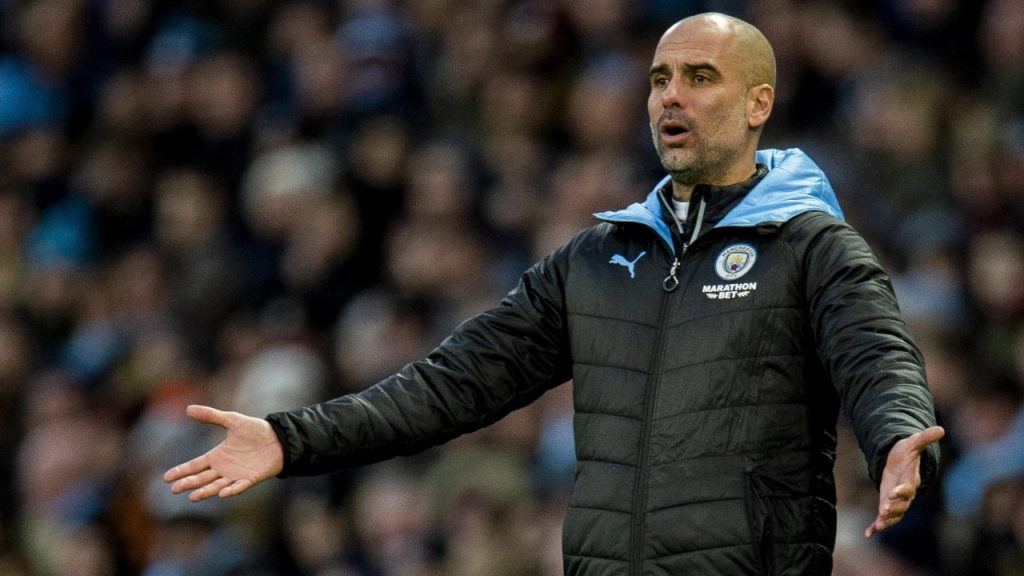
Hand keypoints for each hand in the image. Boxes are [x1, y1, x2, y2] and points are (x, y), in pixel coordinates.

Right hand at [163, 405, 284, 501]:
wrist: (278, 437)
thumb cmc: (255, 430)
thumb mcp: (232, 420)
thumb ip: (211, 416)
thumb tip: (188, 408)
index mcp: (217, 456)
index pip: (195, 465)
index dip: (182, 471)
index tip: (167, 478)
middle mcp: (224, 468)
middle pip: (202, 478)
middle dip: (188, 483)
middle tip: (174, 489)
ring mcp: (236, 475)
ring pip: (217, 485)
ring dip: (206, 491)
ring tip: (192, 496)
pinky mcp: (251, 478)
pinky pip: (239, 486)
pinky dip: (231, 490)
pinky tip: (222, 494)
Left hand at [865, 425, 944, 537]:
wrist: (900, 460)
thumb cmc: (907, 452)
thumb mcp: (913, 443)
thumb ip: (925, 438)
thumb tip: (940, 429)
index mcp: (911, 480)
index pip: (908, 487)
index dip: (901, 491)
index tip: (893, 492)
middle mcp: (905, 493)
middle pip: (902, 504)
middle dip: (894, 508)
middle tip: (885, 511)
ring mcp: (896, 500)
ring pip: (894, 514)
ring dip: (887, 520)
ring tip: (879, 525)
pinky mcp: (886, 503)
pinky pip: (883, 518)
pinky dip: (876, 526)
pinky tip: (869, 534)